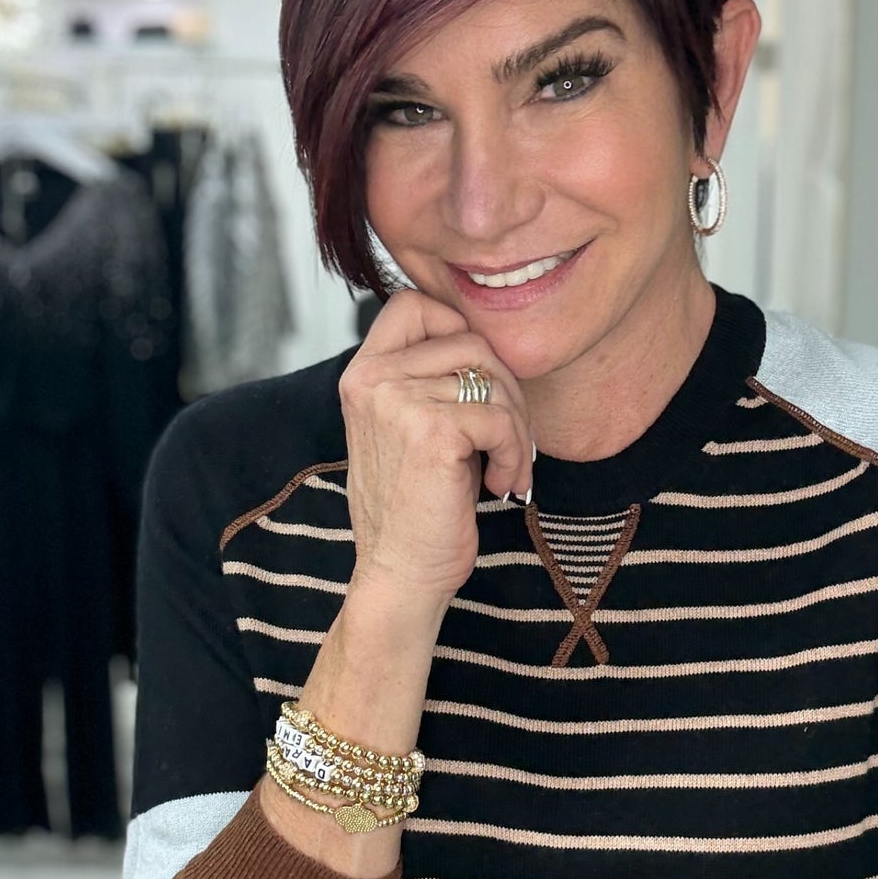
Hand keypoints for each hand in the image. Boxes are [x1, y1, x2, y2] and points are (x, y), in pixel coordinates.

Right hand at [338, 288, 534, 610]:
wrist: (400, 573)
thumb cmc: (413, 506)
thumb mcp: (408, 428)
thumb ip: (429, 380)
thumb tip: (490, 344)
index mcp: (362, 373)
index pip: (414, 305)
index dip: (458, 331)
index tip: (476, 384)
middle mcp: (372, 379)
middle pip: (472, 342)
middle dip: (506, 391)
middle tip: (507, 441)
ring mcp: (399, 401)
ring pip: (494, 381)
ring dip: (515, 429)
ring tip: (504, 469)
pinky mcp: (433, 432)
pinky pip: (501, 419)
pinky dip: (514, 454)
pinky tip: (501, 485)